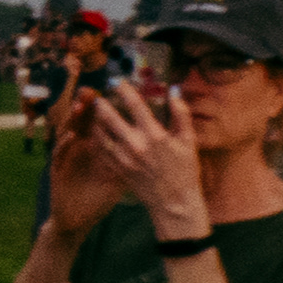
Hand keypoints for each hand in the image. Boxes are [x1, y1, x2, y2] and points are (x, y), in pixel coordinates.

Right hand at [42, 92, 127, 237]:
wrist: (76, 219)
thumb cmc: (96, 200)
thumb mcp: (115, 178)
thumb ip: (129, 161)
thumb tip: (150, 148)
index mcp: (93, 150)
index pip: (98, 125)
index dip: (103, 110)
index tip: (111, 94)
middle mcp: (77, 151)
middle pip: (81, 125)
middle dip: (85, 108)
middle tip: (91, 91)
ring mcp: (66, 160)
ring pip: (67, 135)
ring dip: (72, 121)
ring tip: (79, 107)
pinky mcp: (56, 171)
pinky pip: (60, 156)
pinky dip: (64, 145)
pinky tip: (71, 136)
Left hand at [90, 80, 207, 232]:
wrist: (174, 201)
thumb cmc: (184, 170)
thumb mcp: (188, 141)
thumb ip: (181, 114)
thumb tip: (174, 91)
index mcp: (154, 135)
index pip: (135, 105)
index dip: (124, 90)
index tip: (116, 81)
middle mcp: (135, 145)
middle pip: (110, 118)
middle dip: (102, 104)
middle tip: (97, 96)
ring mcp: (123, 158)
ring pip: (101, 134)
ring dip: (95, 121)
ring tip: (93, 113)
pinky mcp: (116, 169)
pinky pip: (100, 150)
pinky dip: (95, 139)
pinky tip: (95, 132)